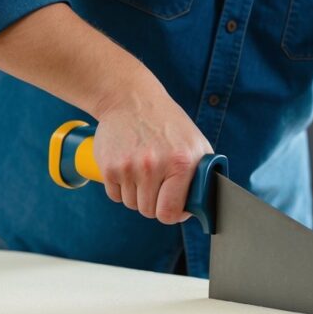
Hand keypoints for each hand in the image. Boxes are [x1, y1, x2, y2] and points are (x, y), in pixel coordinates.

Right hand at [93, 71, 212, 223]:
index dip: (172, 213)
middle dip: (154, 203)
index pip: (170, 213)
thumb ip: (203, 176)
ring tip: (143, 171)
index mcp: (181, 163)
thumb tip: (204, 206)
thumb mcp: (196, 143)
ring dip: (137, 194)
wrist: (131, 100)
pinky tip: (129, 168)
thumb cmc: (168, 124)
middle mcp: (153, 166)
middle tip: (157, 184)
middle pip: (149, 211)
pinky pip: (115, 195)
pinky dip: (121, 188)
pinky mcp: (109, 166)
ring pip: (131, 204)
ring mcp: (129, 167)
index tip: (173, 206)